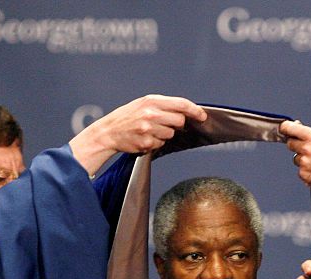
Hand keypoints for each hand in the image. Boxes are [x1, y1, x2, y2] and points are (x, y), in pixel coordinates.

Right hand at [70, 95, 206, 174]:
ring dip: (164, 135)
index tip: (202, 116)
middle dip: (176, 125)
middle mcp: (151, 113)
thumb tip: (185, 113)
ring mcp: (148, 129)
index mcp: (151, 101)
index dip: (195, 110)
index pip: (181, 104)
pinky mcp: (146, 142)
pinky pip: (160, 144)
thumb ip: (163, 106)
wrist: (108, 132)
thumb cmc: (127, 117)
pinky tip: (144, 138)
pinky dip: (155, 143)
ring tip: (149, 131)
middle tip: (165, 125)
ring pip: (170, 134)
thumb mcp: (143, 104)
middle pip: (179, 121)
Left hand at [279, 120, 310, 218]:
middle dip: (296, 144)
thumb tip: (299, 130)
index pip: (291, 129)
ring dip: (302, 159)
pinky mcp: (303, 174)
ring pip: (295, 158)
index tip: (283, 128)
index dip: (286, 128)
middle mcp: (308, 149)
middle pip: (290, 143)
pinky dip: (306, 170)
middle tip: (308, 149)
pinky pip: (299, 169)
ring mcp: (304, 162)